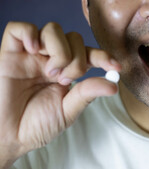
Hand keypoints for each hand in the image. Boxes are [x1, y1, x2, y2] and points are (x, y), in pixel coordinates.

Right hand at [0, 22, 120, 168]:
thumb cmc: (37, 126)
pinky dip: (30, 33)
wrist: (9, 137)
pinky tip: (34, 50)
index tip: (115, 66)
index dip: (103, 56)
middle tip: (65, 81)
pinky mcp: (10, 53)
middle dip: (76, 60)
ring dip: (59, 50)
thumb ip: (88, 93)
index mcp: (67, 72)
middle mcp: (51, 60)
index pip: (88, 55)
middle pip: (74, 39)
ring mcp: (31, 56)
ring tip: (51, 73)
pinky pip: (19, 28)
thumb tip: (113, 85)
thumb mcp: (68, 110)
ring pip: (52, 30)